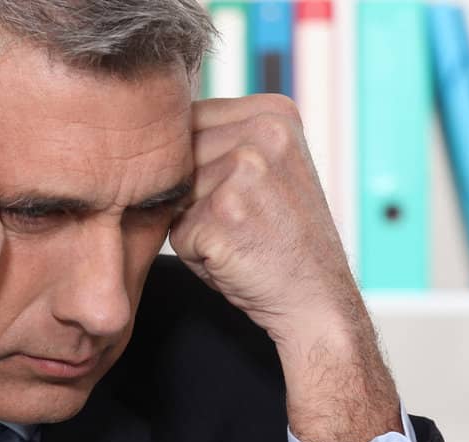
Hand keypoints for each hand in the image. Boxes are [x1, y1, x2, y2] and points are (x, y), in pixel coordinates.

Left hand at [171, 96, 400, 441]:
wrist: (318, 301)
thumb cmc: (283, 241)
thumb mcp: (266, 171)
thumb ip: (222, 141)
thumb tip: (150, 134)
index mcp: (275, 113)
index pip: (191, 121)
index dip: (199, 167)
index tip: (242, 197)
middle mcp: (263, 133)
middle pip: (180, 157)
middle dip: (195, 197)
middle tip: (246, 224)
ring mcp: (244, 172)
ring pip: (174, 195)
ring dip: (194, 225)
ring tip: (241, 240)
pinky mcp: (223, 214)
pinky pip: (177, 232)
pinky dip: (196, 255)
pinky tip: (237, 259)